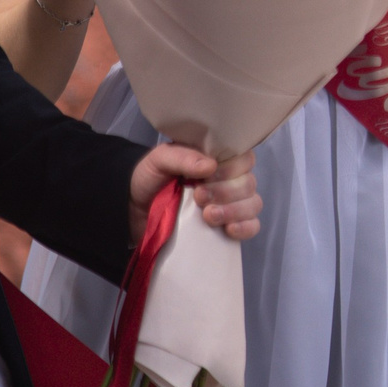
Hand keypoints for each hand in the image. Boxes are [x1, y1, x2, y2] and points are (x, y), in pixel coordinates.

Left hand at [129, 145, 259, 242]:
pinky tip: (229, 230)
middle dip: (226, 192)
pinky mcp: (229, 226)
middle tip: (199, 198)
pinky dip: (245, 227)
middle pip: (248, 184)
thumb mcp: (159, 160)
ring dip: (234, 210)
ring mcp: (233, 205)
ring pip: (253, 204)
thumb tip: (210, 166)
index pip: (244, 159)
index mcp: (220, 159)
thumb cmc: (151, 179)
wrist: (134, 211)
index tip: (205, 178)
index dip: (231, 170)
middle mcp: (232, 180)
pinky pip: (253, 226)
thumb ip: (182, 157)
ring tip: (208, 216)